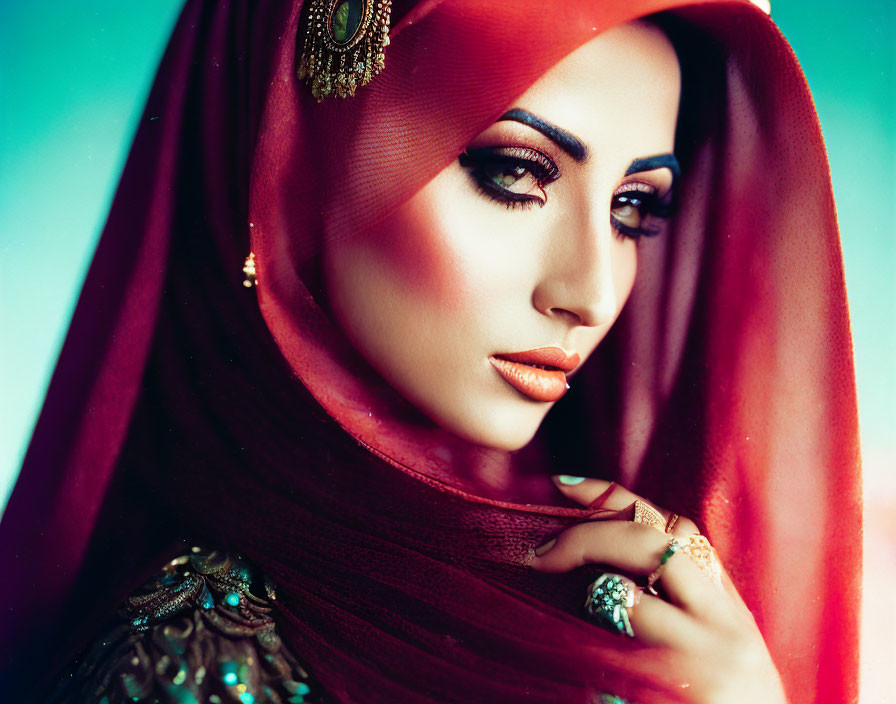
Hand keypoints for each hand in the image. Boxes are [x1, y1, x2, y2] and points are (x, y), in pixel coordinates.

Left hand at [530, 476, 787, 703]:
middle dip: (586, 536)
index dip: (616, 497)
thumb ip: (677, 606)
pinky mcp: (679, 690)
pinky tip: (568, 650)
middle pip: (649, 546)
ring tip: (556, 593)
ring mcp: (704, 661)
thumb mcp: (718, 651)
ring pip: (626, 597)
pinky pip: (614, 653)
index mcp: (729, 609)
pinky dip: (584, 644)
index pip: (676, 526)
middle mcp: (725, 626)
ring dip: (582, 591)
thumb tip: (599, 567)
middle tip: (540, 551)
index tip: (565, 483)